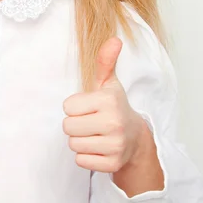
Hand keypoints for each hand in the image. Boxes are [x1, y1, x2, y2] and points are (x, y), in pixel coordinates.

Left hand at [62, 37, 144, 172]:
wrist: (135, 138)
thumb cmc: (114, 106)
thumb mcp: (109, 83)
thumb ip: (105, 61)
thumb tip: (114, 39)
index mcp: (109, 100)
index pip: (67, 107)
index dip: (75, 107)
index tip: (89, 107)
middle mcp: (114, 122)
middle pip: (68, 127)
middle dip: (75, 124)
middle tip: (91, 122)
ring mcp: (115, 145)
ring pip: (73, 145)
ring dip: (80, 140)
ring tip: (95, 134)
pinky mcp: (112, 164)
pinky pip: (81, 161)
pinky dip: (86, 156)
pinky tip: (99, 148)